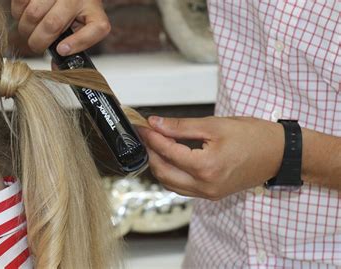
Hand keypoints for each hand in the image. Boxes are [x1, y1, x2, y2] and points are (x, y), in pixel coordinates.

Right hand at [11, 0, 109, 54]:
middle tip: (36, 45)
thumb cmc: (76, 10)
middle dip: (38, 42)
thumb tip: (55, 68)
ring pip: (33, 14)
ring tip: (29, 30)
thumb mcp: (82, 27)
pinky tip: (24, 15)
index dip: (78, 42)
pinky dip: (17, 13)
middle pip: (52, 25)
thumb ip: (74, 46)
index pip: (95, 29)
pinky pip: (21, 1)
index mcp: (95, 14)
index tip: (62, 50)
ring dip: (25, 28)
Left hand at [138, 116, 284, 199]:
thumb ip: (181, 126)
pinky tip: (172, 158)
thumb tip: (156, 124)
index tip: (142, 126)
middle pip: (162, 173)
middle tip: (147, 135)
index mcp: (206, 167)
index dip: (151, 137)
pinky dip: (172, 174)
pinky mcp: (212, 195)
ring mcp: (208, 193)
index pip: (167, 152)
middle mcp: (205, 186)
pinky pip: (183, 188)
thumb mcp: (215, 125)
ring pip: (170, 184)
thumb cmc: (255, 137)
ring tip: (157, 144)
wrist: (280, 154)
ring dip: (159, 165)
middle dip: (151, 153)